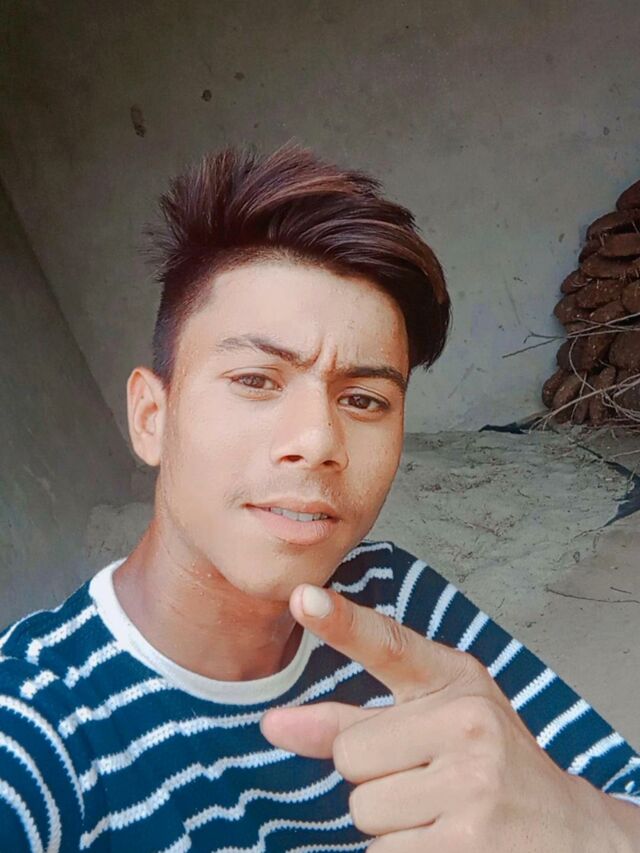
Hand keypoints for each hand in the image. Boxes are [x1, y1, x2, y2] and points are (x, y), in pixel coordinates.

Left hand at [260, 584, 622, 851]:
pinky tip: (443, 840)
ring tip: (438, 811)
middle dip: (373, 775)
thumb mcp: (435, 720)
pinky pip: (381, 852)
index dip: (343, 622)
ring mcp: (471, 785)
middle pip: (350, 754)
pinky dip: (401, 852)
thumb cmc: (489, 763)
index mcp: (456, 679)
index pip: (390, 645)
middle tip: (426, 778)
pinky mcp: (465, 845)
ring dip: (387, 821)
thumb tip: (273, 724)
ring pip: (362, 808)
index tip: (304, 598)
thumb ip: (352, 719)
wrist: (567, 830)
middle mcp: (468, 723)